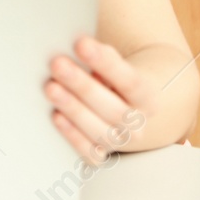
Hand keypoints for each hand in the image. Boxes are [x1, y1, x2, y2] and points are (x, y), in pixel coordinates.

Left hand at [45, 36, 152, 163]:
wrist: (122, 101)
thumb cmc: (112, 76)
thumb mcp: (113, 63)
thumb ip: (100, 57)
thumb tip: (78, 46)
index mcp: (148, 97)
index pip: (130, 81)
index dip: (106, 63)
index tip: (81, 44)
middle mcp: (138, 123)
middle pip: (113, 108)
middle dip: (82, 85)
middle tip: (57, 64)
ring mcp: (121, 142)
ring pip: (101, 131)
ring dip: (74, 109)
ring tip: (51, 87)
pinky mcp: (102, 155)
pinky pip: (89, 152)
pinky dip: (72, 135)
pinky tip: (56, 116)